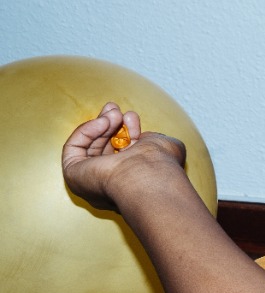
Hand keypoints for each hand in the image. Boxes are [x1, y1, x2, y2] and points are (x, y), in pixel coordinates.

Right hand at [62, 102, 187, 211]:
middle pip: (103, 149)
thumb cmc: (161, 165)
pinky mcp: (73, 175)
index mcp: (131, 182)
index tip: (131, 116)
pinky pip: (73, 147)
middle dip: (109, 125)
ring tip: (113, 112)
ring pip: (88, 146)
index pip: (123, 155)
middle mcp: (110, 185)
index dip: (127, 132)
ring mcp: (90, 181)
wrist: (148, 178)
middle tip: (114, 108)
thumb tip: (147, 138)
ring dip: (100, 124)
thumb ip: (154, 141)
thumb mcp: (163, 147)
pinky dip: (86, 131)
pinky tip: (103, 122)